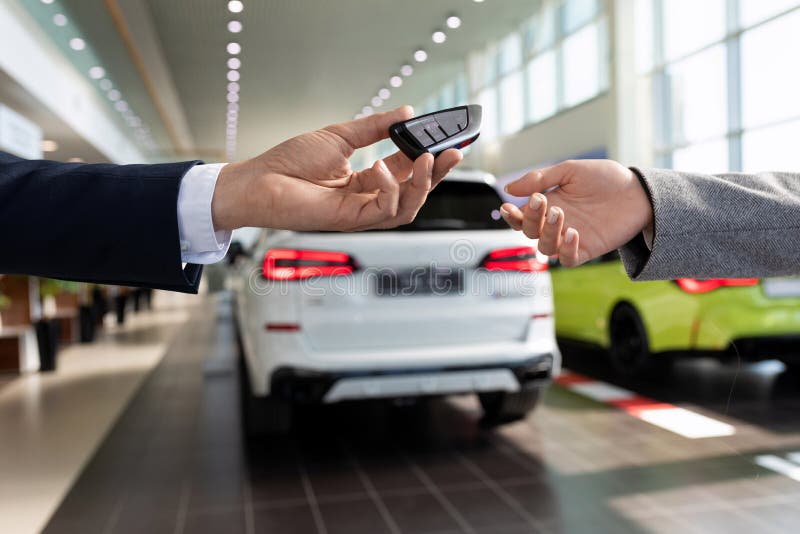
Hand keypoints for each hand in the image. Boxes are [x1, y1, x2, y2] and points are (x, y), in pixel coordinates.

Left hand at [212, 106, 461, 231]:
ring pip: (407, 207)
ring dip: (422, 184)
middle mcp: (366, 199)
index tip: (448, 141)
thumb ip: (375, 127)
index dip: (429, 157)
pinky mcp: (351, 221)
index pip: (406, 170)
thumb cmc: (290, 162)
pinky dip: (391, 190)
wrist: (260, 181)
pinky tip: (383, 169)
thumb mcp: (341, 136)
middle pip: (414, 192)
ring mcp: (360, 213)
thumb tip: (407, 112)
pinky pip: (384, 211)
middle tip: (454, 153)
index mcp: (365, 180)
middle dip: (437, 174)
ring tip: (427, 159)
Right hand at [500, 159, 653, 266]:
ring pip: (545, 247)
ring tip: (560, 214)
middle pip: (529, 232)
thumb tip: (509, 189)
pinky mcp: (587, 249)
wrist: (638, 191)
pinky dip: (566, 249)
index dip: (511, 216)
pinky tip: (573, 233)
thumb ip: (540, 178)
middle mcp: (555, 224)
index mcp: (548, 205)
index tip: (509, 207)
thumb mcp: (571, 170)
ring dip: (547, 232)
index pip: (521, 217)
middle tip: (542, 201)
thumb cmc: (606, 179)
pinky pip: (568, 259)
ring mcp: (570, 238)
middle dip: (530, 218)